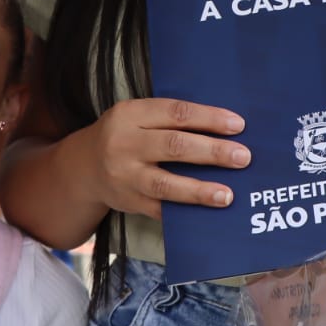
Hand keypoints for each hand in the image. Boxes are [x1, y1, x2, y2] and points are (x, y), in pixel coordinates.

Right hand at [85, 98, 248, 218]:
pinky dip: (185, 211)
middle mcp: (124, 143)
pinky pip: (160, 209)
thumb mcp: (138, 116)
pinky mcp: (128, 202)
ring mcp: (125, 175)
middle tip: (243, 157)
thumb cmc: (125, 135)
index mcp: (131, 114)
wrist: (83, 166)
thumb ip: (172, 120)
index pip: (176, 113)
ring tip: (227, 194)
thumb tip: (225, 129)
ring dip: (200, 190)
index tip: (238, 126)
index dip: (209, 118)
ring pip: (166, 183)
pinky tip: (206, 213)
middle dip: (213, 152)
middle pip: (175, 146)